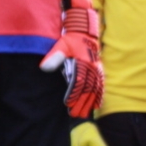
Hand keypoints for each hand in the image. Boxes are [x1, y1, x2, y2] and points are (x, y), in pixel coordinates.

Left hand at [40, 0, 103, 118]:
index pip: (79, 82)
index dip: (73, 94)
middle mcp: (93, 67)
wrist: (86, 31)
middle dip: (81, 103)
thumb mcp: (61, 44)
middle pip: (87, 89)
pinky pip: (101, 86)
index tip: (67, 103)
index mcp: (84, 62)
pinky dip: (100, 96)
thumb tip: (44, 67)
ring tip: (85, 114)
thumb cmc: (72, 38)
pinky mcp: (99, 71)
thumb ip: (54, 56)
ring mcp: (97, 69)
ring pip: (95, 89)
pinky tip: (97, 105)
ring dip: (90, 102)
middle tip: (74, 114)